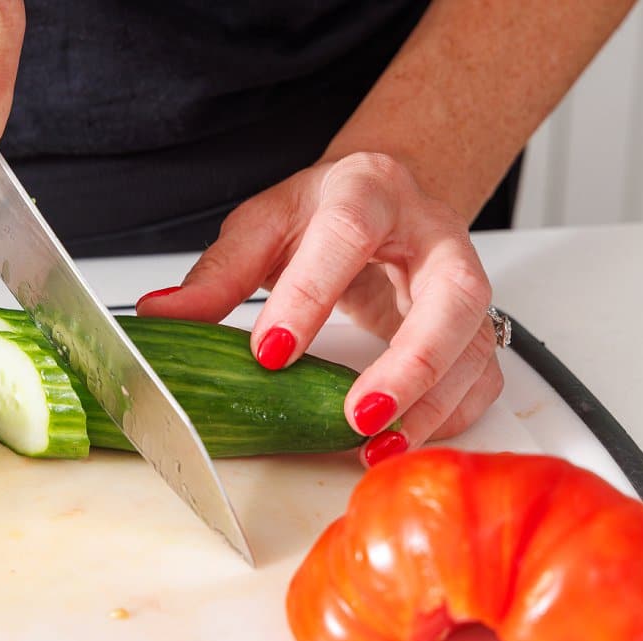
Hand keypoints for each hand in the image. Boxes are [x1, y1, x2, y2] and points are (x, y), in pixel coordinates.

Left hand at [136, 153, 502, 466]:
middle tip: (357, 415)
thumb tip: (161, 315)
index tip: (269, 353)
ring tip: (374, 446)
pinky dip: (447, 417)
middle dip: (409, 362)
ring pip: (474, 344)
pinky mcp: (473, 326)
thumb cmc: (320, 215)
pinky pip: (480, 377)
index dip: (311, 294)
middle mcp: (431, 234)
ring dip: (429, 404)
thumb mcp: (262, 227)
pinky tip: (403, 440)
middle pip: (451, 294)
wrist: (379, 202)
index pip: (349, 232)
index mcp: (369, 191)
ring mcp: (463, 281)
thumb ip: (218, 274)